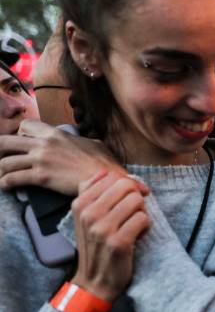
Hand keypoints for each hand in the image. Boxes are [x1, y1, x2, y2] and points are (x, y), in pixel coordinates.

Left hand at [0, 120, 135, 195]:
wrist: (108, 178)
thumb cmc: (104, 163)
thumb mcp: (94, 144)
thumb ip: (80, 141)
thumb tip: (83, 142)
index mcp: (55, 134)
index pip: (25, 125)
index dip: (19, 134)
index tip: (22, 144)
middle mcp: (44, 144)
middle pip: (6, 141)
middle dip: (0, 151)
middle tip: (3, 159)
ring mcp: (41, 160)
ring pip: (6, 162)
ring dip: (1, 170)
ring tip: (3, 176)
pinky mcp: (41, 177)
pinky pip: (13, 178)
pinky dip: (5, 183)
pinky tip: (6, 186)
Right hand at [70, 171, 150, 302]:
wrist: (94, 281)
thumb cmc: (95, 246)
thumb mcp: (85, 217)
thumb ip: (93, 192)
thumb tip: (107, 172)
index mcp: (80, 204)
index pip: (112, 177)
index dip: (128, 185)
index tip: (129, 199)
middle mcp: (88, 213)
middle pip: (126, 186)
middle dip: (136, 198)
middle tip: (133, 214)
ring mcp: (102, 228)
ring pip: (137, 200)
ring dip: (141, 212)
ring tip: (133, 225)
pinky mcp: (118, 242)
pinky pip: (143, 219)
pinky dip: (145, 226)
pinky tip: (137, 236)